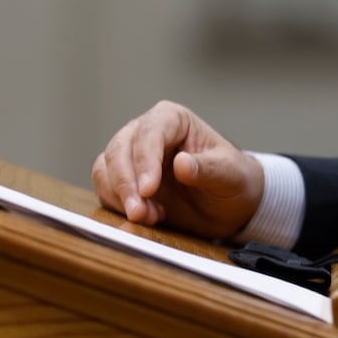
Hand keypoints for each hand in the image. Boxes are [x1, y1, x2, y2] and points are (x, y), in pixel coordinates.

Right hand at [91, 100, 263, 239]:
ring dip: (120, 197)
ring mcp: (131, 156)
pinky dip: (118, 206)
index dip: (145, 160)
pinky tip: (146, 217)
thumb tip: (181, 163)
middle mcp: (147, 132)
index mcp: (174, 120)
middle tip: (139, 213)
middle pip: (119, 150)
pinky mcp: (123, 181)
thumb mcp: (230, 175)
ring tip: (149, 217)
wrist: (228, 205)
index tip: (148, 189)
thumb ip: (208, 169)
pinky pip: (105, 190)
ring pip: (105, 170)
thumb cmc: (233, 180)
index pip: (150, 132)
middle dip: (125, 183)